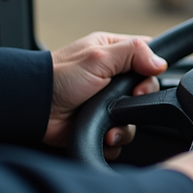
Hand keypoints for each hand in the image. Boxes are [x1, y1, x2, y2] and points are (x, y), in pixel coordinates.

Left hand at [45, 32, 164, 156]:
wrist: (32, 108)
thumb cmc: (57, 77)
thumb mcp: (99, 56)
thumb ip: (133, 52)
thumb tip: (160, 62)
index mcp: (113, 54)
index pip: (147, 56)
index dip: (152, 68)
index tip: (144, 78)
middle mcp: (112, 78)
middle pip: (146, 91)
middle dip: (139, 101)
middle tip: (127, 100)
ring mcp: (106, 103)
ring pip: (134, 118)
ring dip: (125, 126)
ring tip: (110, 127)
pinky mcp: (99, 124)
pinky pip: (119, 136)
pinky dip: (113, 140)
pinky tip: (103, 135)